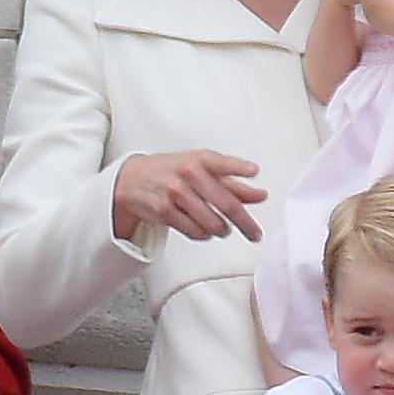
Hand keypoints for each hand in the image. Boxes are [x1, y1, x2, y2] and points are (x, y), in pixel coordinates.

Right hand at [113, 150, 265, 241]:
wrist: (133, 178)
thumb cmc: (174, 170)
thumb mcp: (203, 168)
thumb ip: (233, 182)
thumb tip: (260, 196)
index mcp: (201, 159)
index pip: (223, 163)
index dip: (239, 167)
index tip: (255, 171)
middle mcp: (188, 175)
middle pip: (225, 203)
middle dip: (245, 223)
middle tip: (255, 234)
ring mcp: (175, 193)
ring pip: (211, 223)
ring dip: (223, 230)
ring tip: (224, 228)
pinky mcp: (164, 211)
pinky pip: (194, 231)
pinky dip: (204, 235)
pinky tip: (206, 230)